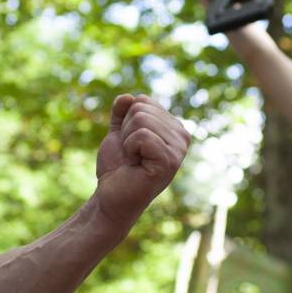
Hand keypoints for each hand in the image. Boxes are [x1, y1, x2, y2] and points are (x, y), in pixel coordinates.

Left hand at [94, 95, 189, 226]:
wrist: (110, 195)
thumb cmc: (117, 166)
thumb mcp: (118, 132)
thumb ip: (122, 112)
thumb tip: (128, 97)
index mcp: (173, 127)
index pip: (143, 100)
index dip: (126, 120)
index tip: (131, 143)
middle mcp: (181, 137)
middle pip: (142, 108)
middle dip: (126, 130)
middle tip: (130, 153)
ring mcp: (178, 150)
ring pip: (141, 119)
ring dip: (127, 140)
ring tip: (133, 159)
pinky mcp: (169, 162)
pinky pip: (142, 135)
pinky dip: (130, 148)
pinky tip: (135, 164)